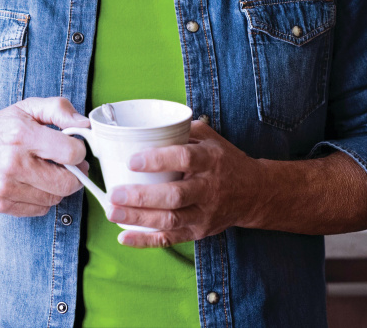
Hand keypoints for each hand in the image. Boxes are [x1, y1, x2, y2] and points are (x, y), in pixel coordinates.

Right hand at [0, 97, 88, 216]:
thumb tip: (84, 125)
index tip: (73, 147)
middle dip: (74, 174)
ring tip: (46, 171)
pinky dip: (43, 198)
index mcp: (21, 134)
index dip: (79, 150)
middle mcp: (12, 163)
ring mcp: (5, 187)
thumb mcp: (28, 108)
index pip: (71, 153)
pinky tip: (33, 183)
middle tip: (67, 164)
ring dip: (58, 186)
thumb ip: (59, 109)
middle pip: (67, 183)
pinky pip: (41, 209)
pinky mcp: (1, 204)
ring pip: (55, 198)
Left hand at [106, 120, 265, 246]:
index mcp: (210, 160)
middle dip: (141, 197)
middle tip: (114, 194)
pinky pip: (171, 239)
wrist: (254, 192)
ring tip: (112, 212)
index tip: (132, 161)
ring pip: (170, 220)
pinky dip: (146, 241)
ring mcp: (204, 213)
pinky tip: (124, 237)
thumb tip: (141, 125)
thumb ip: (179, 130)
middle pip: (174, 196)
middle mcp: (208, 189)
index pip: (184, 159)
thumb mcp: (208, 138)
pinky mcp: (199, 231)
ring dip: (138, 219)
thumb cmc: (223, 160)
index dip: (157, 160)